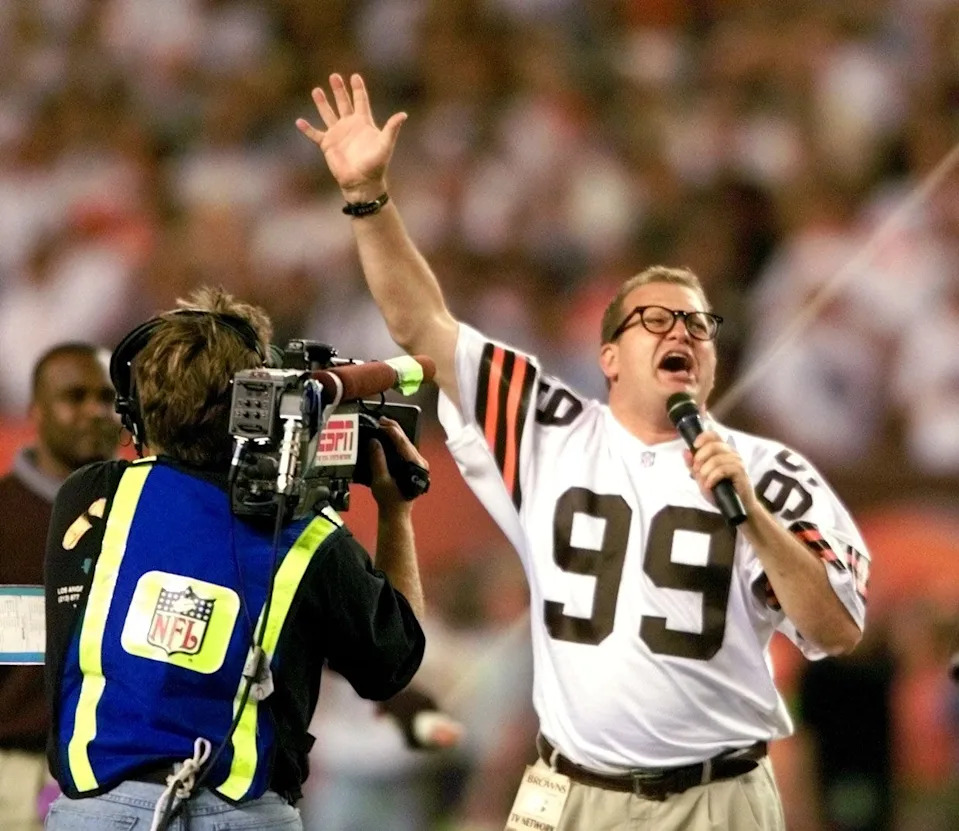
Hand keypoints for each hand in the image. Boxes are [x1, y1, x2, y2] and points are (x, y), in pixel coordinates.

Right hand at [296, 72, 405, 202]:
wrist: (362, 182)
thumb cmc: (376, 165)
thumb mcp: (386, 144)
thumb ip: (392, 128)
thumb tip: (403, 114)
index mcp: (364, 123)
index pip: (361, 101)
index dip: (358, 89)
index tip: (355, 76)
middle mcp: (350, 126)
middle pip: (343, 103)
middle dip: (339, 90)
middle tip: (334, 76)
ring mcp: (337, 134)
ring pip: (328, 114)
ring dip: (322, 103)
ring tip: (316, 90)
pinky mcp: (327, 145)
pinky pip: (315, 135)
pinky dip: (307, 129)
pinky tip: (299, 121)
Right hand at [368, 417, 428, 508]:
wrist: (396, 514)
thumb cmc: (389, 500)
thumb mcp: (380, 480)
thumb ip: (377, 460)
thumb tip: (374, 441)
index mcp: (415, 465)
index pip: (403, 442)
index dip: (391, 431)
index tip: (380, 423)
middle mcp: (421, 462)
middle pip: (406, 440)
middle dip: (393, 428)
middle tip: (380, 419)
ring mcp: (419, 464)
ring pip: (407, 443)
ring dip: (395, 434)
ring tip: (382, 425)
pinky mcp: (415, 466)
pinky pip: (406, 449)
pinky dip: (396, 441)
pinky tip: (388, 437)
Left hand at [683, 430, 756, 511]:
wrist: (735, 507)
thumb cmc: (719, 491)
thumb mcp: (701, 478)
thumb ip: (693, 466)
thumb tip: (685, 451)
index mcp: (722, 451)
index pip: (713, 435)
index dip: (703, 437)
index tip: (694, 446)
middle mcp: (731, 453)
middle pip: (713, 445)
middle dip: (700, 457)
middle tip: (696, 470)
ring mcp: (738, 462)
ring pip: (717, 459)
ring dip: (706, 471)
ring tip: (704, 481)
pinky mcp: (741, 472)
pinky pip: (723, 469)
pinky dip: (712, 478)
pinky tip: (709, 485)